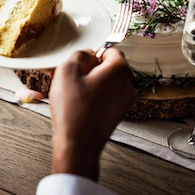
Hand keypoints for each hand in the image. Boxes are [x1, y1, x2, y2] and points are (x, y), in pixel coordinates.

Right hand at [48, 49, 134, 180]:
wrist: (78, 144)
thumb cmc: (73, 109)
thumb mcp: (67, 70)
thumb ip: (79, 55)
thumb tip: (86, 54)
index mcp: (119, 70)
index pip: (110, 50)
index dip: (92, 54)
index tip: (80, 64)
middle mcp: (127, 85)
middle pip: (109, 67)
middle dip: (91, 70)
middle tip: (73, 79)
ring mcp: (124, 102)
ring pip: (106, 83)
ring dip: (91, 84)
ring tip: (73, 94)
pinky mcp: (117, 115)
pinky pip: (105, 98)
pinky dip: (94, 98)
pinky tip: (78, 106)